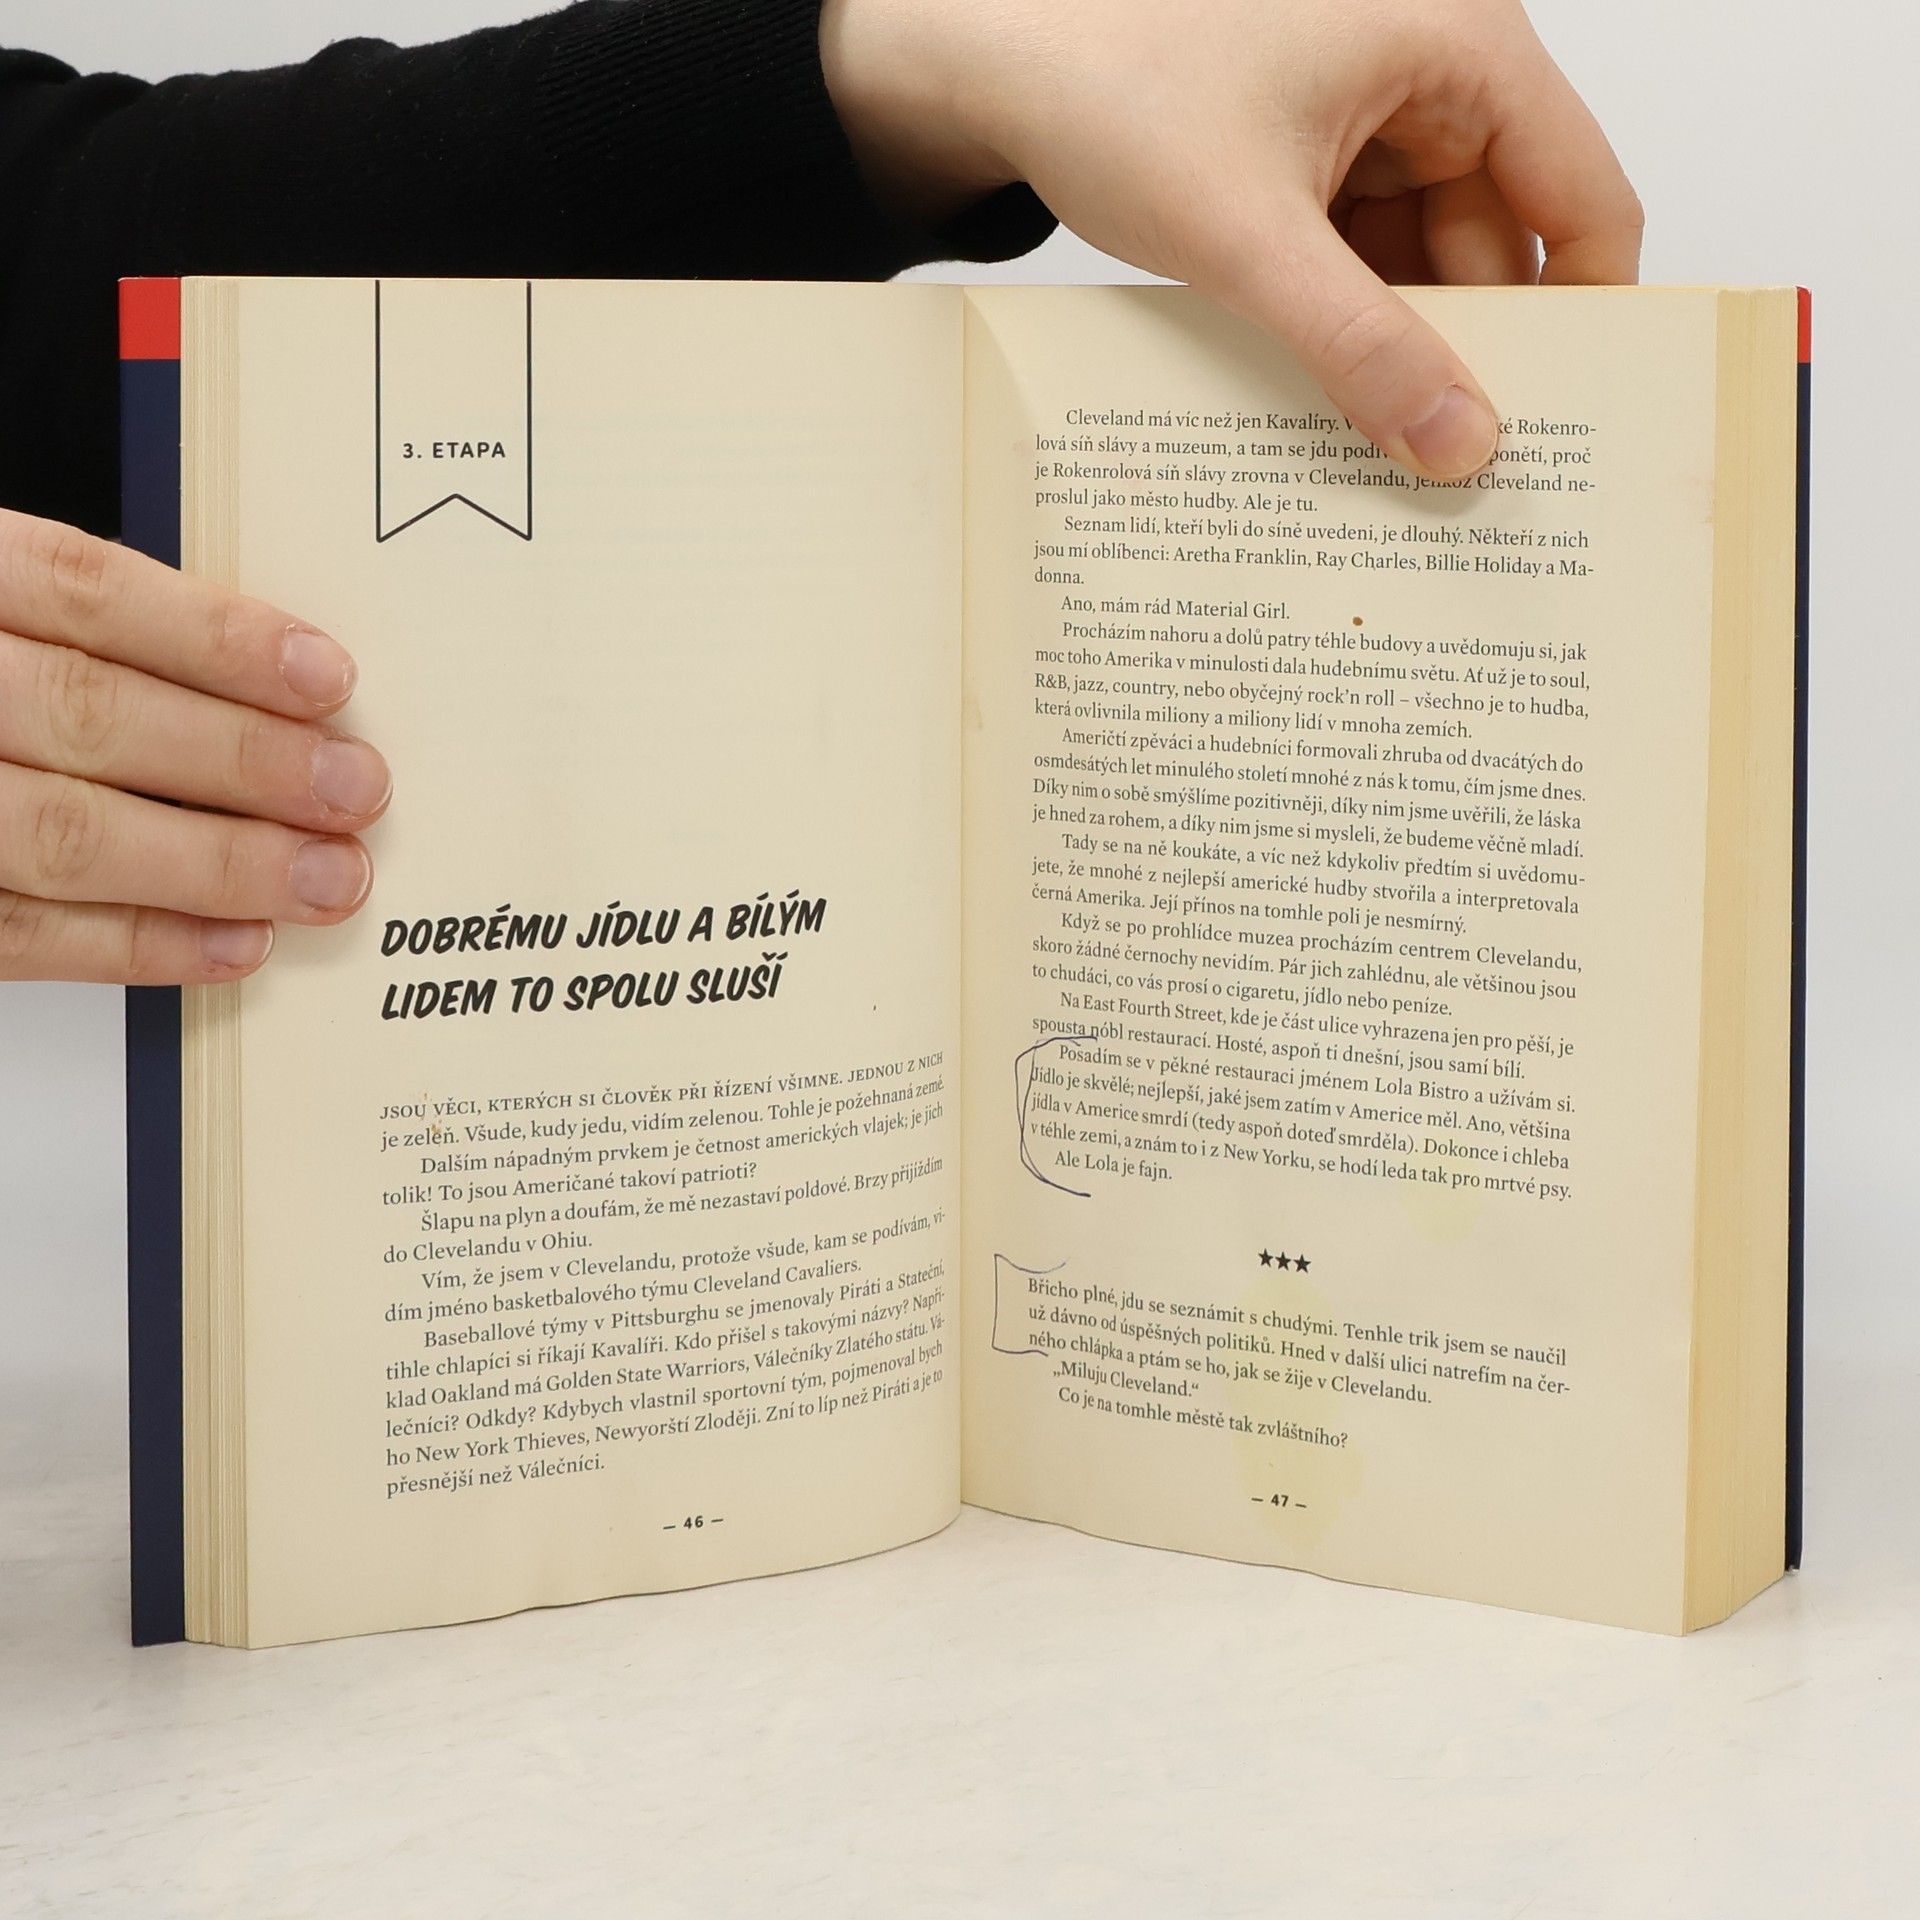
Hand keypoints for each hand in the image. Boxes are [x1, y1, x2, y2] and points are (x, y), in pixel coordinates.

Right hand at [0, 510, 387, 983]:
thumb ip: (84, 631)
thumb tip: (270, 684)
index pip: (80, 591)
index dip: (213, 637)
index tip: (326, 678)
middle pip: (88, 714)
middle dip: (242, 760)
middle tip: (355, 789)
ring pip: (62, 831)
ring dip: (216, 862)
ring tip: (326, 877)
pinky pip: (21, 933)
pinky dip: (141, 943)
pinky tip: (236, 942)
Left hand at [821, 0, 1641, 479]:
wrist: (991, 62)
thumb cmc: (1115, 87)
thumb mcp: (1252, 238)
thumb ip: (1363, 346)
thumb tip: (1461, 445)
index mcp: (1459, 48)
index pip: (1584, 197)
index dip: (1587, 315)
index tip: (1568, 425)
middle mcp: (1431, 76)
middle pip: (1502, 245)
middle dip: (1474, 352)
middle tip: (1455, 473)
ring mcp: (1369, 121)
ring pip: (1427, 265)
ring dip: (1401, 348)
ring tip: (1383, 450)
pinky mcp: (1312, 162)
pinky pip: (1363, 259)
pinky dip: (1348, 323)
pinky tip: (1327, 395)